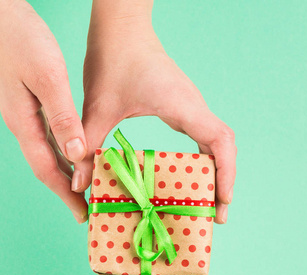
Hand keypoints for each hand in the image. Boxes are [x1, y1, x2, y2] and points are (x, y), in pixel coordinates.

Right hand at [0, 0, 87, 222]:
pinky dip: (60, 151)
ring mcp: (21, 113)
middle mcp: (20, 123)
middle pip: (44, 166)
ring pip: (45, 152)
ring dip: (63, 172)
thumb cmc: (22, 41)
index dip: (65, 193)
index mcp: (24, 122)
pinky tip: (70, 151)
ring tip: (81, 186)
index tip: (81, 214)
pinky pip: (45, 136)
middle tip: (84, 207)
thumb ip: (62, 118)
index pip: (47, 169)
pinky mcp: (25, 102)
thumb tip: (76, 155)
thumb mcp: (49, 79)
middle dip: (64, 189)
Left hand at [73, 0, 235, 223]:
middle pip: (222, 147)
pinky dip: (202, 156)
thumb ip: (88, 146)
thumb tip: (80, 185)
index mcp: (182, 106)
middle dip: (222, 180)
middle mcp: (192, 105)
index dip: (226, 174)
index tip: (222, 203)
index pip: (220, 142)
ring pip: (214, 141)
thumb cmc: (113, 59)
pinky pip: (201, 133)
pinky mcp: (180, 102)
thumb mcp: (98, 108)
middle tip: (213, 213)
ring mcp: (188, 103)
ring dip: (214, 169)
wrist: (120, 28)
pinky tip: (186, 171)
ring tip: (203, 199)